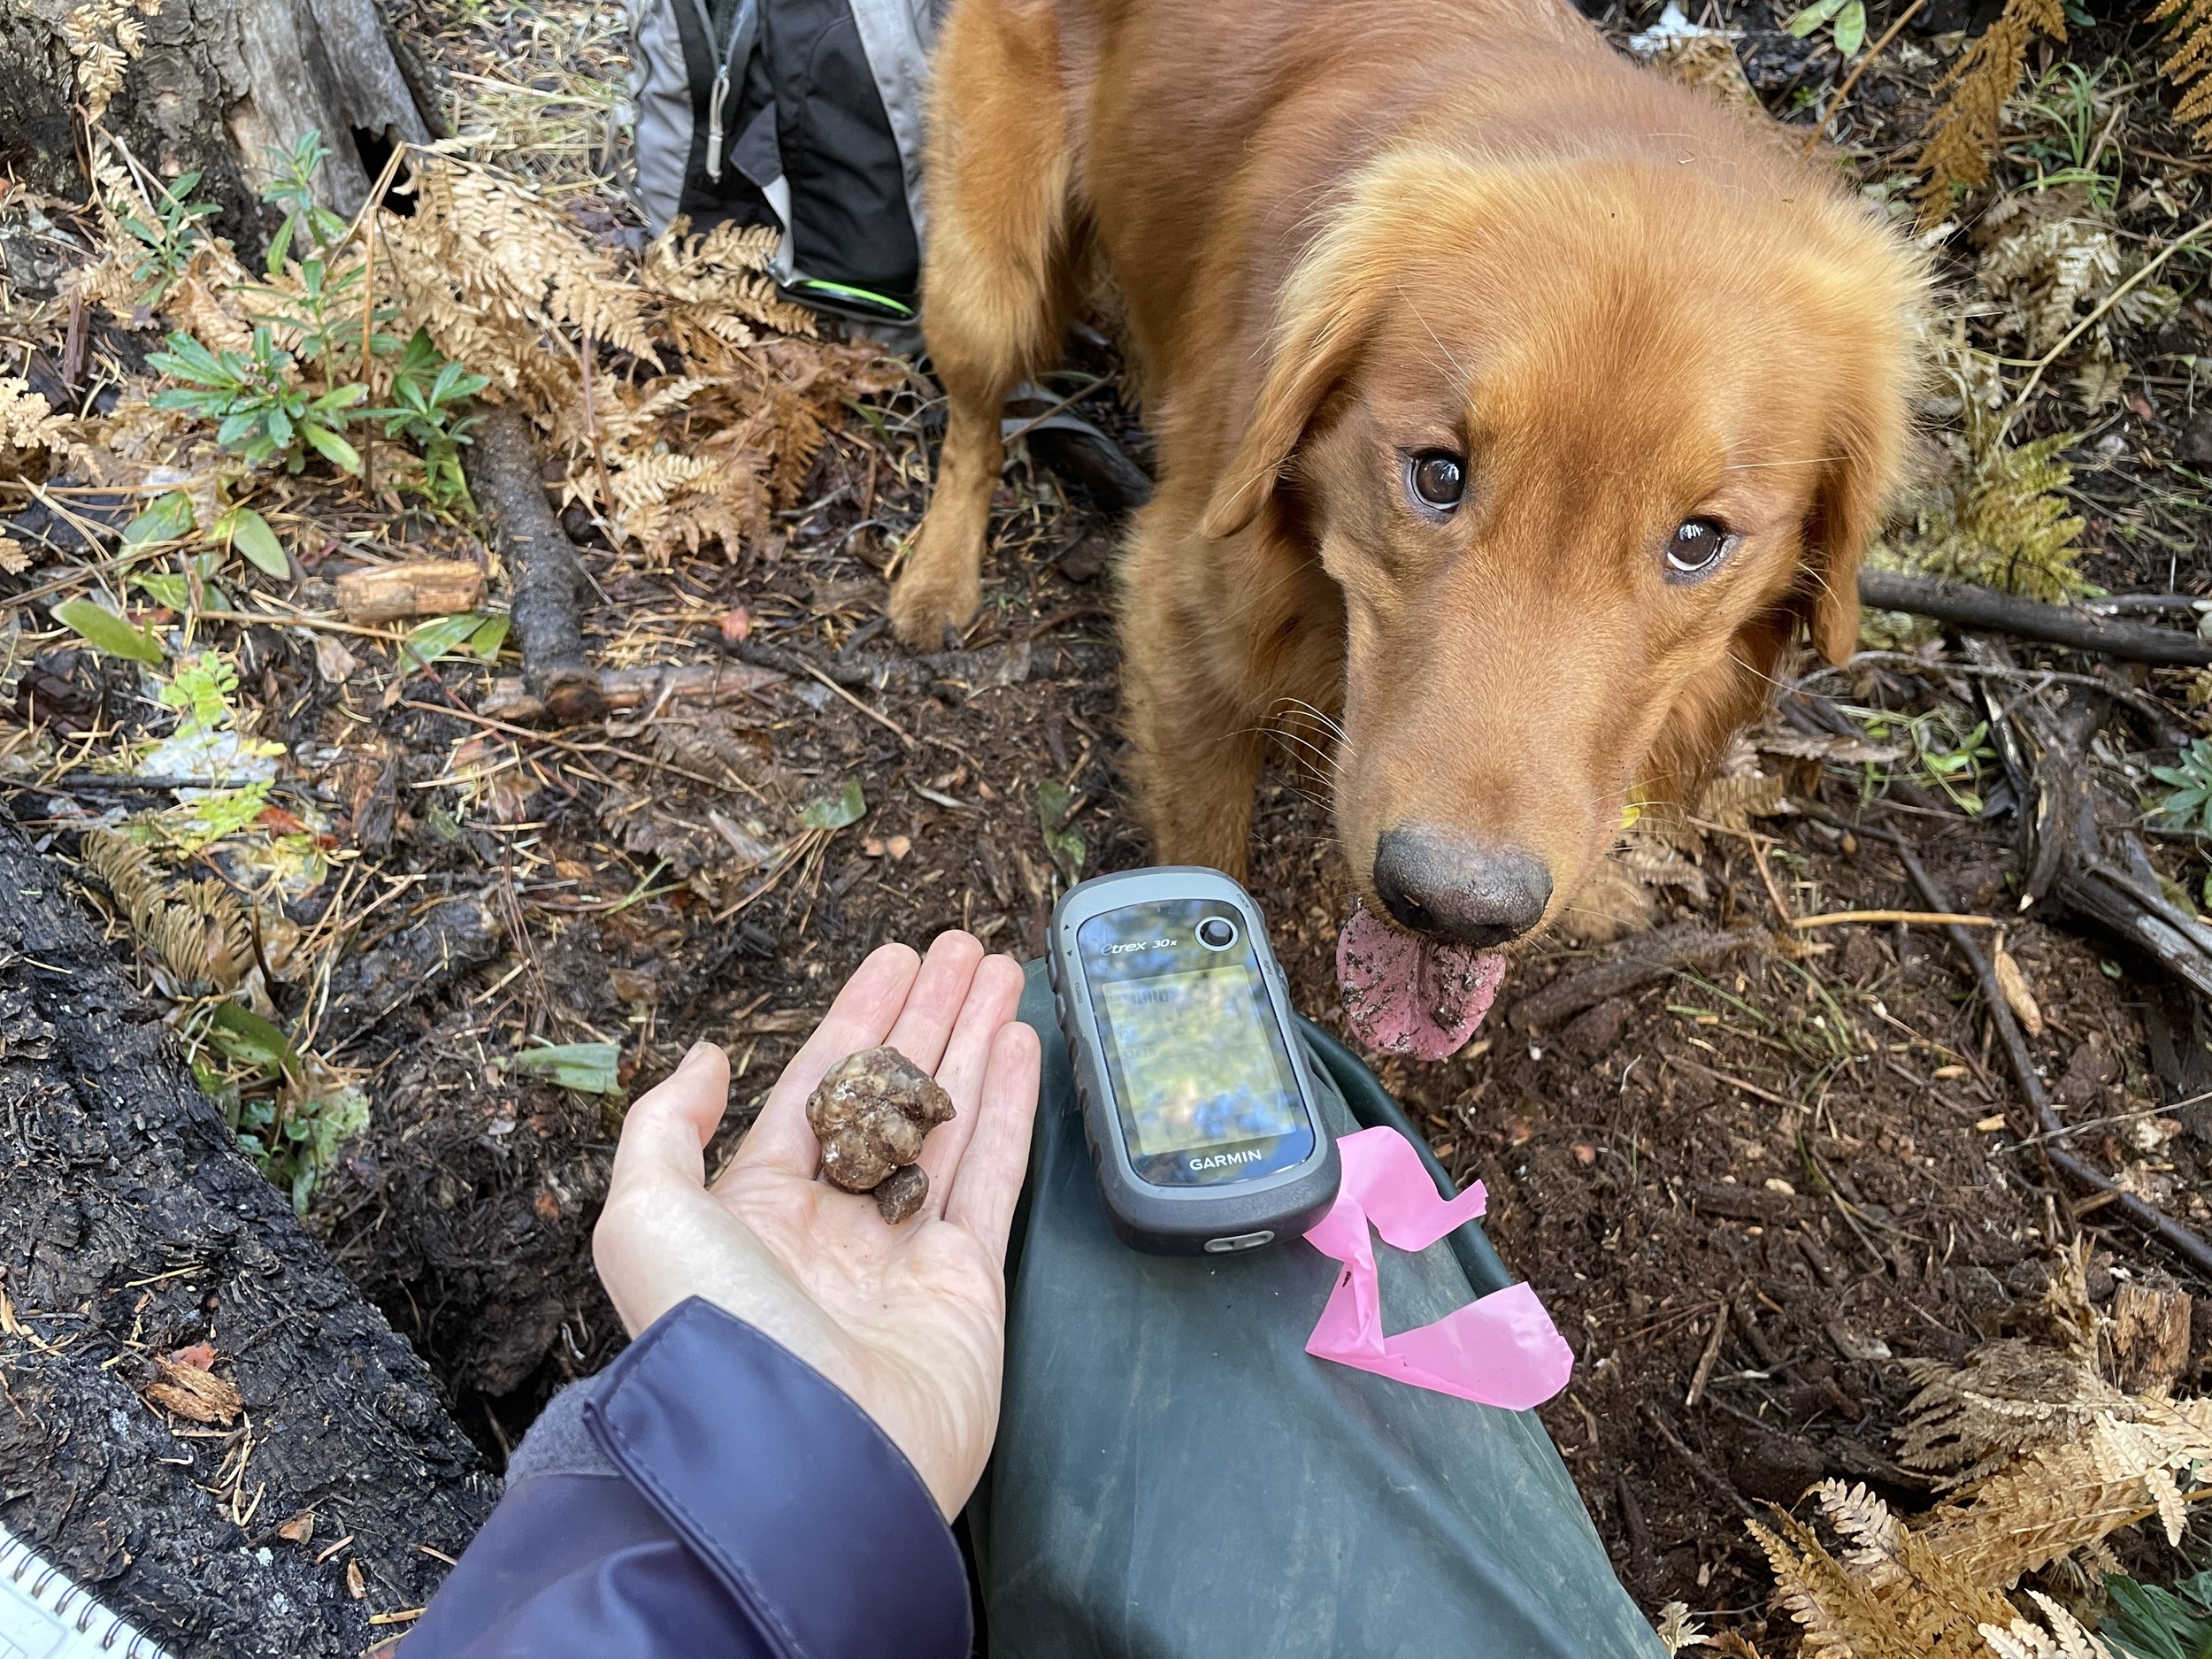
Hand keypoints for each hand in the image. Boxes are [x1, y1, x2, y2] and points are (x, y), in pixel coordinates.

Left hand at [593, 932, 1040, 1516]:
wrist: (800, 1459)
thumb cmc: (714, 1335)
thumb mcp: (645, 1217)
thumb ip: (665, 1129)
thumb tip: (707, 1060)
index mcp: (757, 1209)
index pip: (818, 1088)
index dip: (859, 1018)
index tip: (897, 960)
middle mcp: (834, 1226)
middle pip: (892, 1094)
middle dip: (928, 1016)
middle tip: (965, 948)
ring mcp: (906, 1255)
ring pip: (950, 1121)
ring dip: (977, 1041)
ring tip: (1005, 970)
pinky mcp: (968, 1285)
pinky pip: (994, 1176)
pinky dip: (1011, 1107)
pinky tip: (1021, 1043)